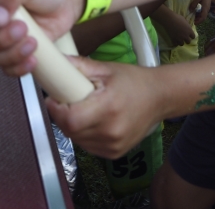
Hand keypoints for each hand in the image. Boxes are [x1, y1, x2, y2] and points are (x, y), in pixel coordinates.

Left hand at [47, 57, 163, 158]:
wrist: (160, 98)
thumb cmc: (135, 81)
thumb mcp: (107, 69)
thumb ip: (80, 66)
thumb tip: (57, 60)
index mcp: (108, 108)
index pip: (70, 119)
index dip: (57, 110)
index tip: (54, 98)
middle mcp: (111, 131)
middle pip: (70, 130)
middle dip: (62, 116)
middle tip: (67, 101)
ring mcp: (113, 145)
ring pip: (77, 140)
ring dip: (73, 126)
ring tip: (83, 109)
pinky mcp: (114, 153)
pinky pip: (87, 146)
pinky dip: (84, 135)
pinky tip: (93, 121)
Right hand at [165, 14, 196, 45]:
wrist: (170, 20)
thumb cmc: (178, 18)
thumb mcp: (185, 20)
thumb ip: (187, 25)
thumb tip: (187, 27)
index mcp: (189, 31)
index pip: (193, 36)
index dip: (191, 36)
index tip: (189, 35)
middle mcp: (185, 36)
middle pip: (188, 42)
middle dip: (187, 40)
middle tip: (184, 37)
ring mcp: (179, 38)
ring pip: (182, 44)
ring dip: (181, 42)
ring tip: (179, 39)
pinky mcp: (174, 39)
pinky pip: (175, 44)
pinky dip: (175, 43)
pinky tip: (174, 40)